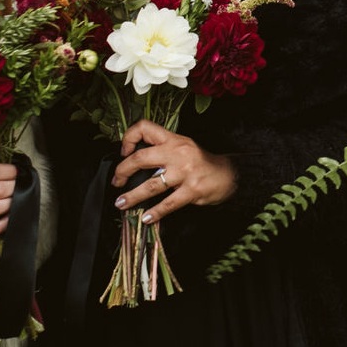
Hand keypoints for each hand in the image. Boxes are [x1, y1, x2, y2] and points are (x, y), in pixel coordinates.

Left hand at [112, 120, 237, 222]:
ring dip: (132, 196)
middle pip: (141, 158)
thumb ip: (162, 150)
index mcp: (174, 139)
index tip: (124, 152)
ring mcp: (185, 172)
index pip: (145, 128)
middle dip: (123, 171)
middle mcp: (178, 152)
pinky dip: (155, 213)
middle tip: (117, 181)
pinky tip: (147, 218)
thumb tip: (134, 161)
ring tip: (121, 203)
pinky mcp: (192, 190)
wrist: (229, 174)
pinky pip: (168, 203)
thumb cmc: (201, 162)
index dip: (129, 138)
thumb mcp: (183, 147)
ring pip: (151, 185)